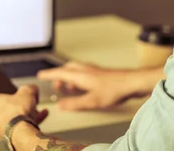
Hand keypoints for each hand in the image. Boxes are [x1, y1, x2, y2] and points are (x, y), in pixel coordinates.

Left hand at [0, 85, 48, 137]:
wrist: (22, 134)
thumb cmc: (18, 113)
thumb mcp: (27, 92)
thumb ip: (29, 88)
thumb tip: (33, 88)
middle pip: (0, 105)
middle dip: (13, 102)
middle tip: (22, 99)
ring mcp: (0, 127)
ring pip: (11, 116)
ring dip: (22, 112)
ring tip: (35, 108)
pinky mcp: (9, 136)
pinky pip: (19, 126)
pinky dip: (29, 121)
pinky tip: (42, 116)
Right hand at [37, 61, 158, 110]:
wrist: (133, 82)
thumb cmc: (115, 89)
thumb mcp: (92, 101)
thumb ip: (75, 103)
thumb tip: (61, 105)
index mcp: (80, 74)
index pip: (60, 72)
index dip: (49, 74)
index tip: (41, 75)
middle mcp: (86, 70)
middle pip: (67, 69)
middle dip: (59, 75)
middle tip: (55, 84)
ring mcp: (94, 70)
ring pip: (76, 70)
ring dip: (69, 76)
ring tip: (67, 87)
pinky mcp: (101, 74)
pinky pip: (84, 73)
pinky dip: (78, 78)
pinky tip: (84, 86)